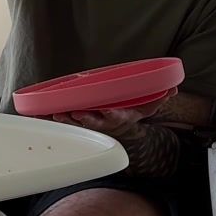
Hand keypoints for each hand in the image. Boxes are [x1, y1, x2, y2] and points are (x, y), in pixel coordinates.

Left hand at [54, 89, 177, 135]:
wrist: (120, 127)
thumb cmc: (133, 112)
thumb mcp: (149, 106)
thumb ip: (159, 97)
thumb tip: (173, 88)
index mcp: (120, 117)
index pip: (115, 117)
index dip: (109, 115)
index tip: (104, 110)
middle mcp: (104, 123)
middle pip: (92, 123)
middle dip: (83, 119)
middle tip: (73, 113)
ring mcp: (90, 123)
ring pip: (76, 124)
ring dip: (66, 120)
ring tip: (56, 114)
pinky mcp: (78, 122)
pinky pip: (65, 121)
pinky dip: (54, 118)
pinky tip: (42, 113)